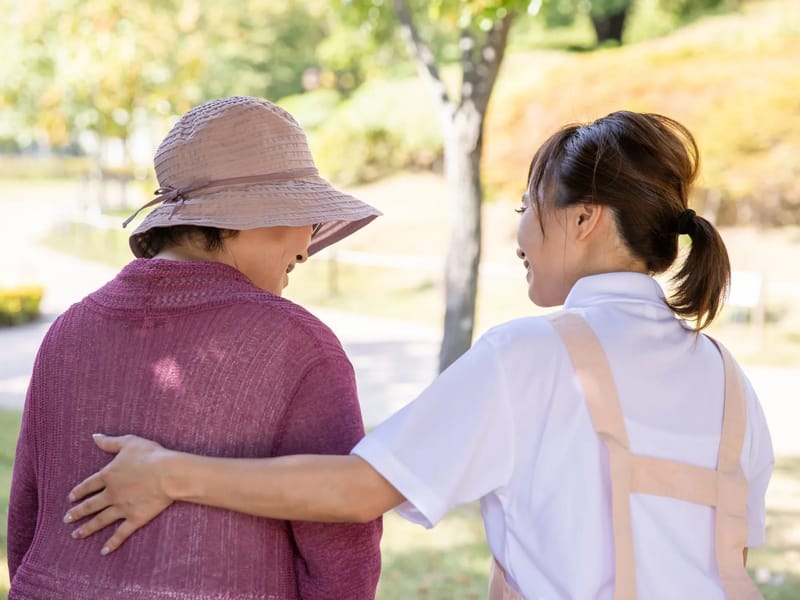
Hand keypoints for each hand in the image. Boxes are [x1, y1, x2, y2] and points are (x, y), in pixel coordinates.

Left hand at [64, 434, 174, 554]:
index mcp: (108, 475)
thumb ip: (110, 442)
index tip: (70, 498)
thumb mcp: (129, 442)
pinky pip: (121, 533)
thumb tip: (94, 437)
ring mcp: (122, 508)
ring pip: (100, 520)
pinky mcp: (135, 518)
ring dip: (87, 528)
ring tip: (76, 535)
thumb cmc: (151, 455)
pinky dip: (112, 543)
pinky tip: (104, 551)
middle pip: (90, 505)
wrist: (168, 473)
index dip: (78, 492)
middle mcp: (111, 494)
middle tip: (67, 519)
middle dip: (77, 512)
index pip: (88, 485)